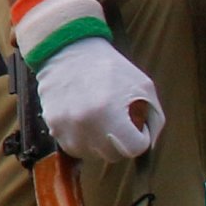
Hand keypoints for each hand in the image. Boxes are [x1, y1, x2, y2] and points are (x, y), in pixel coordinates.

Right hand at [11, 0, 160, 160]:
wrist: (68, 50)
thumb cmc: (109, 67)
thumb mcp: (144, 86)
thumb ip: (154, 119)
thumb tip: (149, 145)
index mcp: (110, 112)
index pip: (133, 149)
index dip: (139, 139)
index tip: (136, 128)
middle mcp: (85, 124)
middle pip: (112, 155)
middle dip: (120, 143)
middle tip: (119, 124)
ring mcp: (65, 126)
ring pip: (90, 155)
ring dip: (99, 144)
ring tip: (100, 122)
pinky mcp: (52, 125)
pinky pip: (72, 146)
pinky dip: (81, 139)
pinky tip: (84, 120)